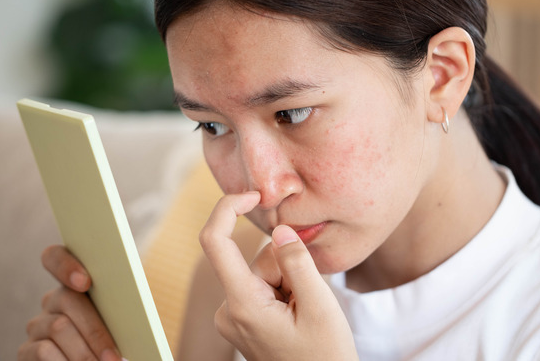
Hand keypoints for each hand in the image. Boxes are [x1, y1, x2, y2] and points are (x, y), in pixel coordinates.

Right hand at [18, 245, 123, 360]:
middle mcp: (53, 301)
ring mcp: (38, 325)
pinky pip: (43, 352)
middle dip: (95, 331)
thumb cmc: (115, 342)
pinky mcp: (26, 351)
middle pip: (68, 300)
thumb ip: (117, 304)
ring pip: (59, 328)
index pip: (55, 257)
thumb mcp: (118, 320)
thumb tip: (128, 298)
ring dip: (85, 352)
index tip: (85, 282)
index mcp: (76, 285)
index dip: (65, 265)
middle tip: (114, 356)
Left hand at [200, 193, 357, 360]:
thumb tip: (278, 230)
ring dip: (288, 283)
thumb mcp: (319, 306)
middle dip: (287, 267)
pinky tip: (297, 316)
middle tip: (310, 300)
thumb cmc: (324, 357)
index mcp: (242, 305)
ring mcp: (234, 318)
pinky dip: (284, 292)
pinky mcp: (242, 321)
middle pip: (255, 260)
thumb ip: (297, 263)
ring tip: (305, 314)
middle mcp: (229, 311)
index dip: (228, 209)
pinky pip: (262, 288)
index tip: (254, 195)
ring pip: (262, 274)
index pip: (215, 242)